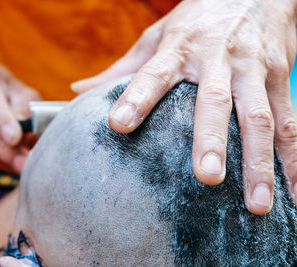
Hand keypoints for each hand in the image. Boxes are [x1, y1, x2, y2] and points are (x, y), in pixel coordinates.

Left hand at [71, 0, 296, 214]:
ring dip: (260, 162)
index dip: (137, 98)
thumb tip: (78, 89)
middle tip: (207, 177)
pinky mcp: (280, 78)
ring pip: (260, 118)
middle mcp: (218, 59)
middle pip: (216, 101)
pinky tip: (293, 192)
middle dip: (212, 139)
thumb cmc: (197, 19)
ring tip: (257, 205)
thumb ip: (123, 68)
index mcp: (179, 49)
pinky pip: (290, 122)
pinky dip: (293, 160)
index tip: (119, 125)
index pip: (154, 73)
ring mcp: (253, 70)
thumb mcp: (157, 35)